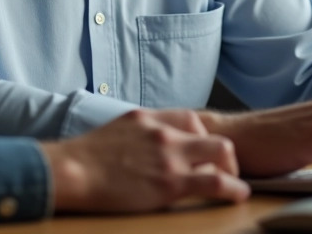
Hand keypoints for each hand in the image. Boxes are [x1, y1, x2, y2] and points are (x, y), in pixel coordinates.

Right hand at [40, 109, 249, 212]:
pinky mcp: (171, 182)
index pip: (190, 118)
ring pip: (221, 150)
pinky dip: (233, 187)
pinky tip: (239, 194)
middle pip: (211, 132)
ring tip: (233, 181)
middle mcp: (163, 130)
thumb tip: (142, 145)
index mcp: (147, 117)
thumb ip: (136, 133)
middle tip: (223, 168)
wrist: (72, 171)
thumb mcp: (114, 130)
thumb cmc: (84, 158)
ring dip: (231, 167)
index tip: (203, 152)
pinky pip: (215, 181)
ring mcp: (169, 155)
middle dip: (222, 151)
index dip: (202, 136)